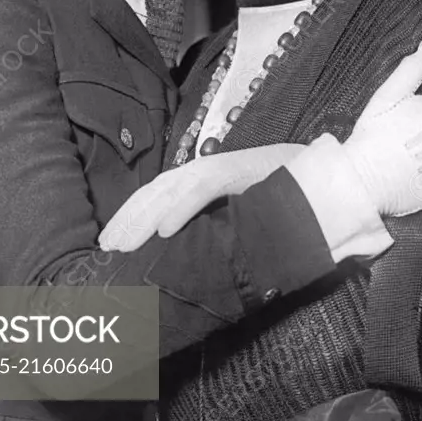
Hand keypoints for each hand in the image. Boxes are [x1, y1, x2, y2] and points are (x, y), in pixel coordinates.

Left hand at [99, 143, 304, 251]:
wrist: (317, 170)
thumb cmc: (276, 194)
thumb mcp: (235, 213)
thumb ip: (211, 226)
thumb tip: (184, 253)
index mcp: (197, 179)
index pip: (154, 195)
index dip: (130, 217)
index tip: (109, 244)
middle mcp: (202, 169)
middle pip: (153, 192)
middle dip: (127, 220)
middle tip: (105, 248)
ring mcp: (218, 167)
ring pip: (170, 191)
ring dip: (144, 217)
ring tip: (123, 244)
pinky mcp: (237, 170)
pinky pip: (203, 189)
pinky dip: (182, 207)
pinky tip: (164, 230)